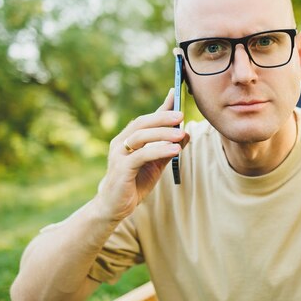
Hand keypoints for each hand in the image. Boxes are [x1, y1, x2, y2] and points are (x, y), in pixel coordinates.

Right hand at [96, 89, 189, 221]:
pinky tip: (174, 150)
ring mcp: (119, 155)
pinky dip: (159, 151)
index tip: (176, 93)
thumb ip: (168, 148)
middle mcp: (121, 142)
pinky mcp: (121, 169)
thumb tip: (186, 133)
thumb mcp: (155, 164)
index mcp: (128, 138)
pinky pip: (141, 155)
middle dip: (162, 117)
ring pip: (141, 136)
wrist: (115, 207)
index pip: (146, 118)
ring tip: (182, 133)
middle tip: (181, 115)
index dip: (161, 106)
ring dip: (163, 133)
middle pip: (142, 123)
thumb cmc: (134, 183)